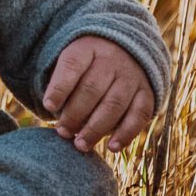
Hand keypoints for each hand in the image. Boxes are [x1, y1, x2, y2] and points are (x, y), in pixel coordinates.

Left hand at [41, 36, 153, 154]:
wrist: (126, 52)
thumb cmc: (88, 66)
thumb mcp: (72, 62)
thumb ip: (61, 83)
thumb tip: (53, 111)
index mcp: (89, 48)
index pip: (72, 65)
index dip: (59, 87)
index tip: (48, 106)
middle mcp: (112, 60)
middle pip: (92, 88)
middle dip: (74, 114)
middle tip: (63, 132)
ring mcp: (132, 76)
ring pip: (114, 104)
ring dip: (95, 128)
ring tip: (80, 144)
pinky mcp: (147, 92)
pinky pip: (139, 114)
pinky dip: (126, 133)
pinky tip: (112, 147)